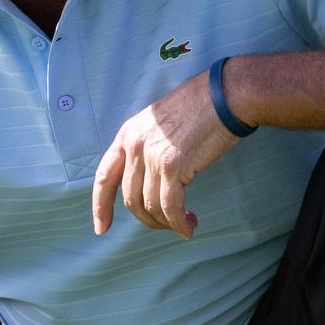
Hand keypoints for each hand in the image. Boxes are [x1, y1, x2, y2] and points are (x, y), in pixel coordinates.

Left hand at [93, 68, 239, 238]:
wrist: (224, 96)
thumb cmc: (199, 108)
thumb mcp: (158, 123)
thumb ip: (146, 148)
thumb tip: (148, 183)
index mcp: (127, 134)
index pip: (105, 177)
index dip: (100, 206)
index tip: (101, 228)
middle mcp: (134, 145)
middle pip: (130, 199)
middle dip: (148, 219)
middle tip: (167, 225)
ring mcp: (151, 156)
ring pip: (150, 206)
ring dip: (166, 223)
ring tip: (184, 225)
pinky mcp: (172, 165)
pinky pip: (170, 206)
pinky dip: (178, 222)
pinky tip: (188, 226)